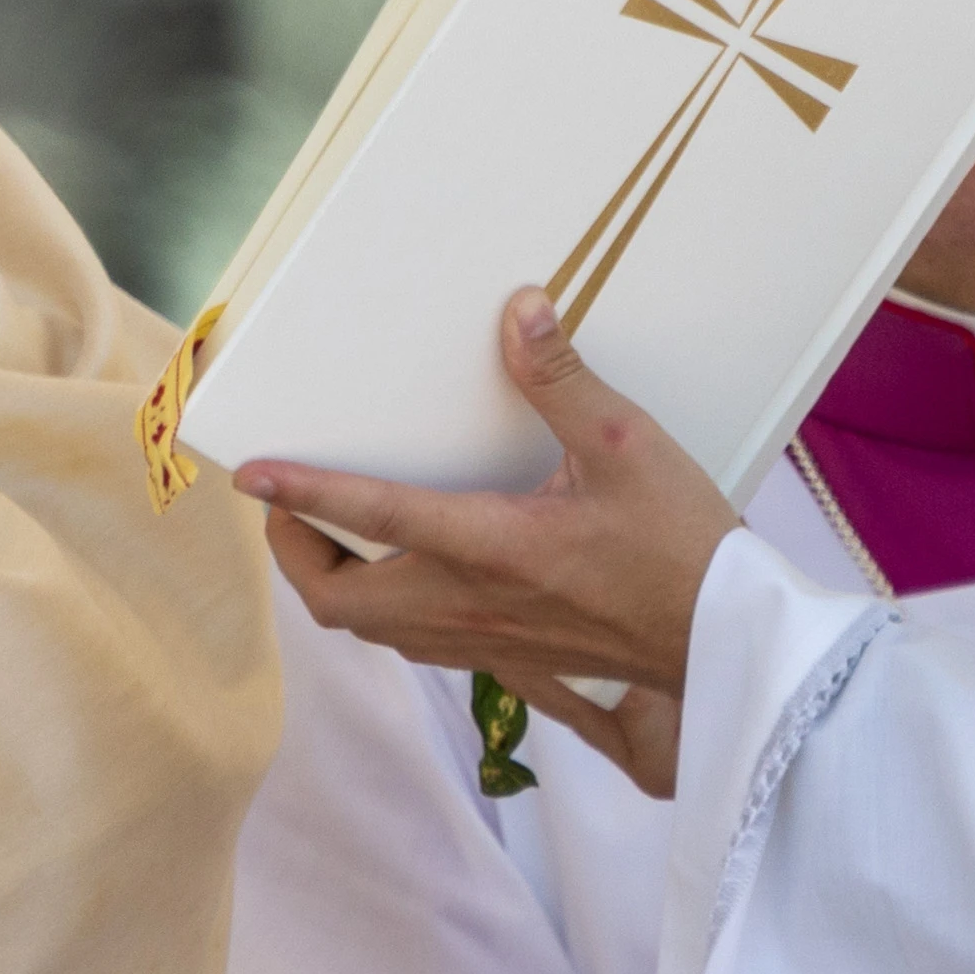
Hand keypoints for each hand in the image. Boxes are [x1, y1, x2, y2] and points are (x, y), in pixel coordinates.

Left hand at [244, 292, 735, 800]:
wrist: (723, 644)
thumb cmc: (681, 547)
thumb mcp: (625, 444)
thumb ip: (561, 378)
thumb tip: (520, 311)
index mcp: (491, 547)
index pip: (372, 517)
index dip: (302, 493)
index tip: (251, 474)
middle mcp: (469, 604)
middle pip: (338, 600)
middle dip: (293, 552)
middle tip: (284, 504)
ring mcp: (481, 642)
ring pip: (368, 629)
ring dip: (331, 583)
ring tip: (324, 534)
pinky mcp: (502, 662)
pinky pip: (410, 644)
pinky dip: (378, 609)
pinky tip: (398, 576)